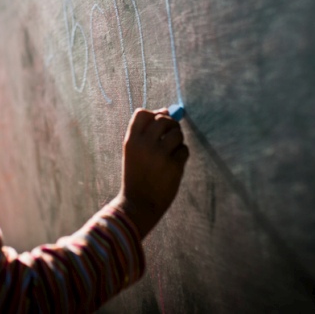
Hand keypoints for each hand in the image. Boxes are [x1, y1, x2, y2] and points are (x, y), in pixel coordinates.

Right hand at [112, 108, 188, 238]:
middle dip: (170, 125)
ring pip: (177, 133)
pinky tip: (173, 165)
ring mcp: (160, 155)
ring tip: (171, 152)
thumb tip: (166, 110)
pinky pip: (184, 150)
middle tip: (169, 138)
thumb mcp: (134, 152)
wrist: (138, 204)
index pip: (143, 113)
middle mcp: (145, 144)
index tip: (157, 126)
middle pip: (163, 119)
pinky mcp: (174, 165)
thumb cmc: (137, 175)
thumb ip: (147, 131)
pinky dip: (181, 156)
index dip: (153, 115)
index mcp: (131, 140)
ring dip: (178, 140)